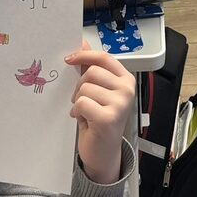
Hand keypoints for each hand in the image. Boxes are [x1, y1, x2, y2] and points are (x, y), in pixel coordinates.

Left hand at [67, 46, 135, 184]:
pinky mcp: (109, 118)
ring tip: (85, 112)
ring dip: (78, 100)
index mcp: (126, 80)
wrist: (104, 152)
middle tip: (82, 99)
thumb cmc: (100, 120)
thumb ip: (91, 67)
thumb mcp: (98, 90)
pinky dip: (77, 111)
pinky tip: (83, 119)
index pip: (104, 57)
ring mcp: (120, 104)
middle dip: (79, 86)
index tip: (69, 59)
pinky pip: (82, 103)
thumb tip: (82, 43)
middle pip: (91, 72)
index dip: (84, 55)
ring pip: (85, 88)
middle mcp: (127, 90)